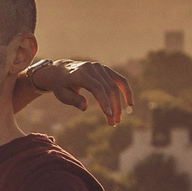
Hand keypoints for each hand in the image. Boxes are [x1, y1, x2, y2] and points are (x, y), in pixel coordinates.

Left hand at [14, 59, 133, 124]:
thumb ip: (72, 100)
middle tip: (113, 123)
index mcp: (80, 74)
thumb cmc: (61, 86)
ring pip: (115, 86)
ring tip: (118, 119)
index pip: (96, 87)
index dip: (104, 101)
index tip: (109, 114)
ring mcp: (100, 67)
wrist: (61, 71)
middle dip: (112, 107)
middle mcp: (92, 68)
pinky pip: (119, 80)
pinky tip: (130, 103)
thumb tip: (85, 107)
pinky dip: (126, 90)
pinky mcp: (106, 70)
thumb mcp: (61, 94)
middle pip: (107, 88)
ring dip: (118, 104)